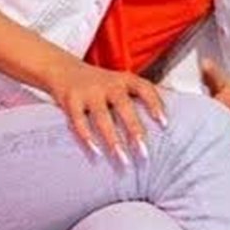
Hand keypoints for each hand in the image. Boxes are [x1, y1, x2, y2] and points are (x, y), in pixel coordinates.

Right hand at [45, 59, 166, 164]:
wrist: (64, 69)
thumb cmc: (101, 85)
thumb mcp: (120, 84)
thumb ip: (139, 98)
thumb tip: (165, 123)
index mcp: (125, 80)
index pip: (144, 88)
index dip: (155, 104)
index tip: (164, 123)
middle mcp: (109, 84)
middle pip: (124, 106)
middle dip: (135, 130)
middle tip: (144, 153)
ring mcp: (89, 92)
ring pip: (102, 117)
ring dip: (113, 140)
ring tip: (123, 160)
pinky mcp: (71, 101)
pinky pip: (79, 122)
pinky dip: (87, 138)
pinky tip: (97, 153)